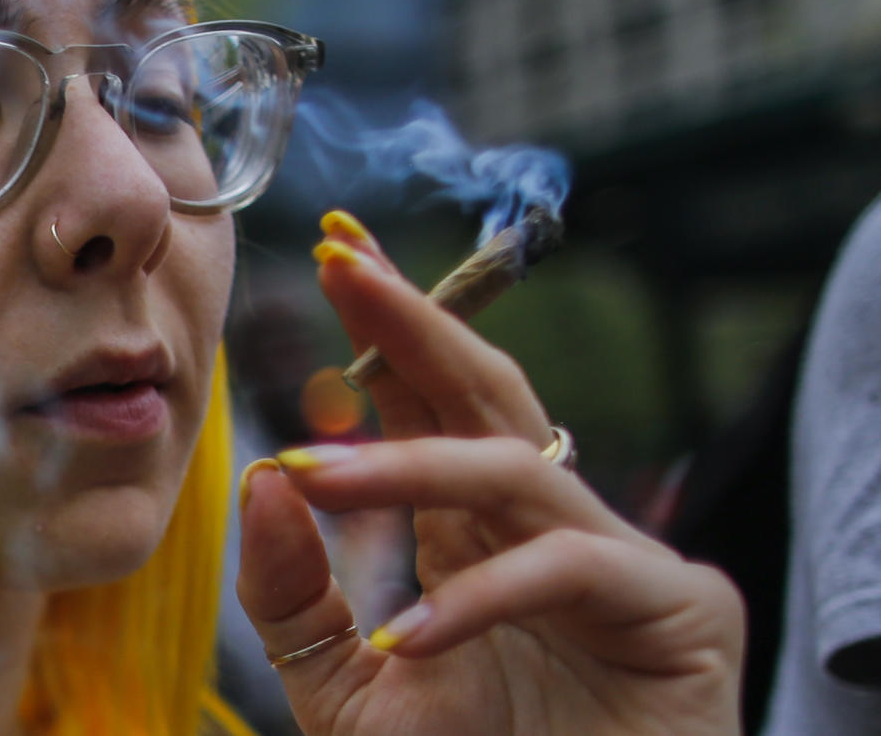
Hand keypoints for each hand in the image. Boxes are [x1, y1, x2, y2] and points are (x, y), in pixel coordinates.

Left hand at [234, 212, 743, 734]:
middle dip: (414, 320)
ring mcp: (618, 557)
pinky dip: (484, 598)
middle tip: (343, 259)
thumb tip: (261, 478)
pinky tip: (411, 636)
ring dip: (410, 465)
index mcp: (475, 526)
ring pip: (510, 469)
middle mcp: (543, 522)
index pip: (430, 400)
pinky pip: (568, 570)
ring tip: (316, 474)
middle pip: (482, 391)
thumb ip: (298, 597)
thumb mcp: (347, 688)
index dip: (386, 327)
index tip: (334, 254)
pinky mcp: (679, 609)